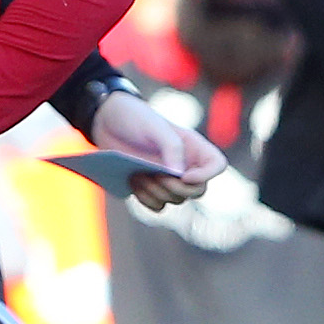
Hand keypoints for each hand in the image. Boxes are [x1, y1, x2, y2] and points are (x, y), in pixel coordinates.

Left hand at [89, 90, 224, 207]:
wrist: (107, 121)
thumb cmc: (135, 117)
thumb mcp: (154, 126)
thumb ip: (172, 147)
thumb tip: (180, 175)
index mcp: (193, 146)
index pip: (217, 165)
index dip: (207, 175)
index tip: (185, 176)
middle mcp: (185, 164)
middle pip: (197, 191)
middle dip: (176, 188)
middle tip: (155, 175)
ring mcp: (169, 178)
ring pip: (175, 200)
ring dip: (157, 192)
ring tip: (138, 174)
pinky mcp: (151, 188)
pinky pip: (157, 205)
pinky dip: (146, 199)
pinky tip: (132, 182)